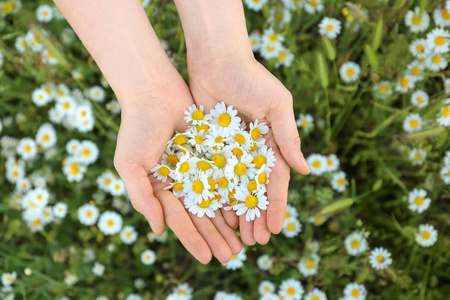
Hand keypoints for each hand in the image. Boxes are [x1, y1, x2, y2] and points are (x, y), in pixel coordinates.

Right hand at [113, 71, 241, 262]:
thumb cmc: (136, 127)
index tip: (208, 259)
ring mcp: (197, 167)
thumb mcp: (130, 165)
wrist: (153, 90)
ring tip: (244, 241)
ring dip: (229, 221)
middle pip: (202, 214)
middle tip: (232, 257)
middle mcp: (181, 181)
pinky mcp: (212, 151)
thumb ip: (142, 198)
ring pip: (217, 198)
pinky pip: (226, 174)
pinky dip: (235, 192)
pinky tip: (247, 208)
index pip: (180, 220)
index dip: (194, 240)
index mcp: (160, 188)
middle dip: (216, 236)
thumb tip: (159, 231)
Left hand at [187, 55, 310, 244]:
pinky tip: (214, 216)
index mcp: (271, 143)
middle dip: (257, 217)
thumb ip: (288, 137)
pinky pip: (211, 176)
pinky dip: (214, 196)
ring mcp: (229, 151)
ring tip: (237, 238)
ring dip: (236, 214)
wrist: (216, 60)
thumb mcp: (277, 105)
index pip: (275, 181)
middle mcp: (251, 152)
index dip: (277, 206)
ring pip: (232, 189)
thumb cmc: (251, 79)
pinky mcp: (208, 147)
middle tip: (256, 242)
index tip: (277, 229)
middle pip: (254, 191)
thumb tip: (305, 170)